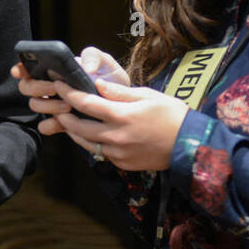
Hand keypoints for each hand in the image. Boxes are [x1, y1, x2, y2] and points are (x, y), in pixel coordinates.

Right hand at [11, 46, 130, 136]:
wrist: (121, 105)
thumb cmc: (109, 80)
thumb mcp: (106, 63)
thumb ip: (94, 56)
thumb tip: (85, 67)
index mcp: (54, 69)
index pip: (29, 66)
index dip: (20, 67)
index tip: (21, 70)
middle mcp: (48, 87)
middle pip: (27, 86)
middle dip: (39, 87)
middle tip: (56, 88)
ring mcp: (51, 105)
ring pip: (35, 105)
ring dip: (48, 105)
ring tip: (69, 106)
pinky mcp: (59, 123)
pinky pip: (44, 126)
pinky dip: (51, 124)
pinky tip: (64, 123)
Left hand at [52, 78, 189, 171]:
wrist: (190, 146)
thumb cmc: (172, 115)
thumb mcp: (148, 96)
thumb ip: (120, 92)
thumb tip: (97, 84)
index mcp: (122, 116)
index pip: (86, 104)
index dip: (68, 93)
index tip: (59, 84)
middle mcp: (116, 137)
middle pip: (78, 127)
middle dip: (63, 116)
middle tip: (57, 106)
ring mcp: (118, 153)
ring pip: (86, 143)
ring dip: (74, 132)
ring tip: (68, 120)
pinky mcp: (122, 164)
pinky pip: (101, 153)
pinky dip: (92, 143)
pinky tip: (91, 134)